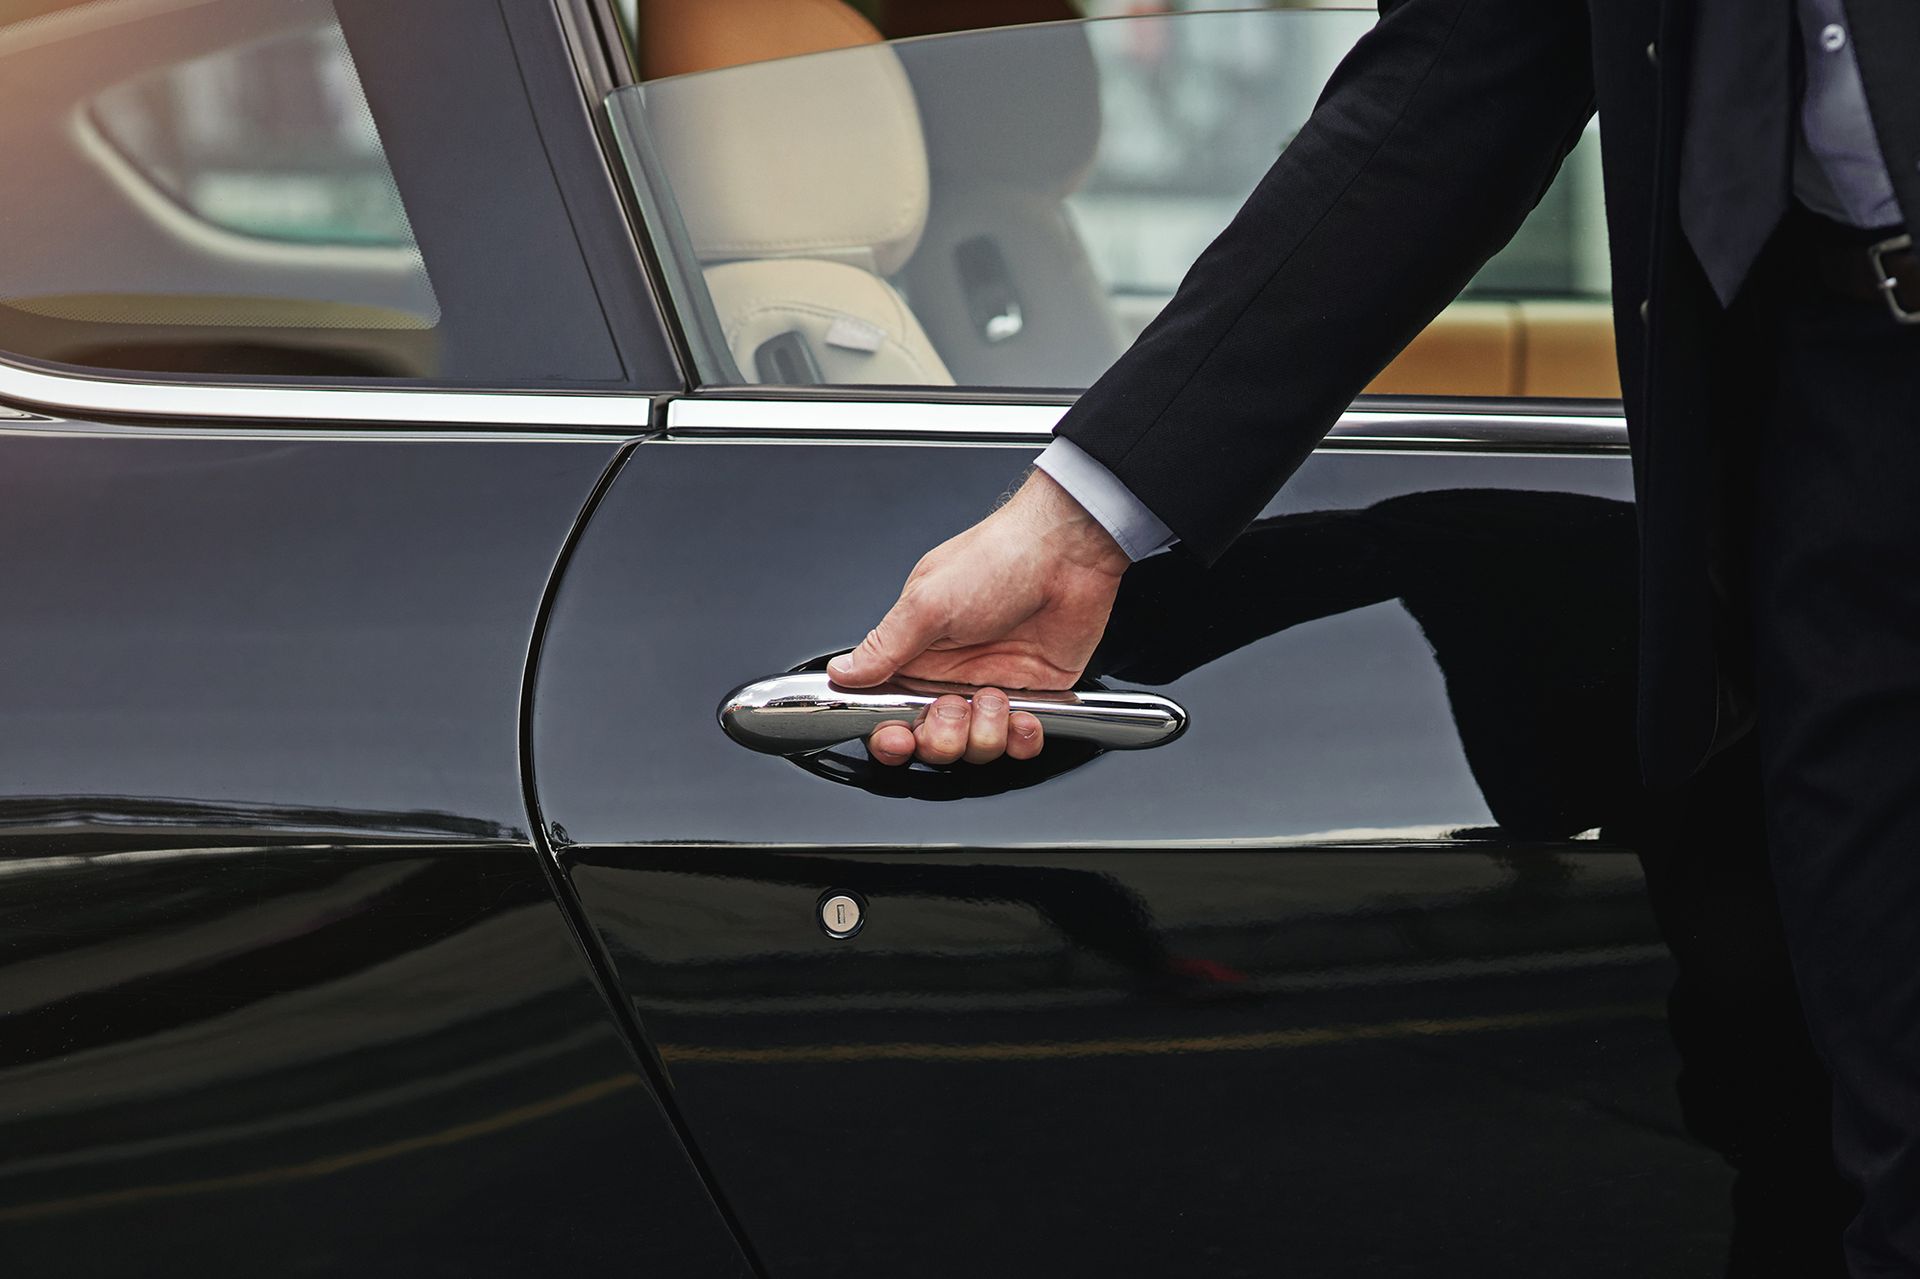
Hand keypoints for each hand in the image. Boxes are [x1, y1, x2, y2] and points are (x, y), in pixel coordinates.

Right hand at [829, 469, 1127, 765]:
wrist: (1068, 551)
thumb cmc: (998, 559)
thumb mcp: (927, 603)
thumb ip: (884, 647)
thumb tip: (841, 672)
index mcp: (918, 654)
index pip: (889, 712)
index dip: (891, 737)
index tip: (899, 739)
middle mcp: (952, 676)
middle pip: (932, 742)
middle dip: (940, 738)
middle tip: (952, 707)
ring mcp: (994, 688)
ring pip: (976, 749)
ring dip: (985, 732)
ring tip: (996, 696)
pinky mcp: (1035, 695)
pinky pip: (1022, 742)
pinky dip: (1023, 738)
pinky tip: (1025, 715)